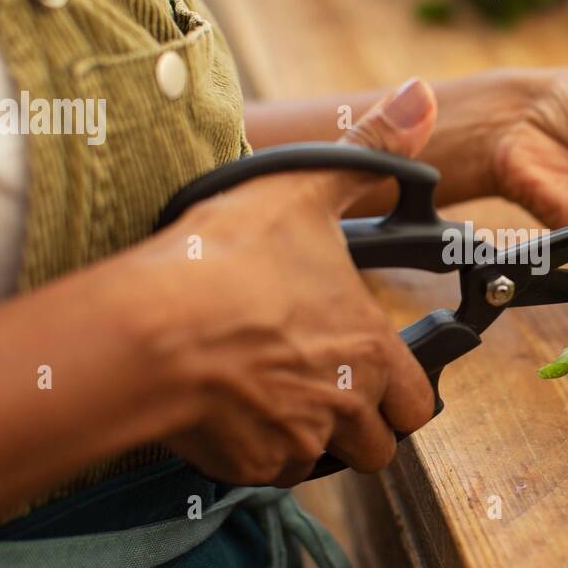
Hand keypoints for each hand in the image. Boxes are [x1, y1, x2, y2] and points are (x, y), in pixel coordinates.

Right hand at [139, 80, 439, 485]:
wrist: (144, 331)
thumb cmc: (224, 261)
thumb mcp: (302, 189)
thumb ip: (372, 149)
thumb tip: (422, 97)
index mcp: (369, 349)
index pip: (418, 401)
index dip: (401, 388)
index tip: (375, 371)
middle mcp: (344, 405)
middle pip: (380, 446)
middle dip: (361, 426)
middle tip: (324, 387)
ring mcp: (295, 441)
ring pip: (323, 461)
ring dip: (308, 438)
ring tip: (269, 390)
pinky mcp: (246, 466)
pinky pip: (266, 470)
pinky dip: (254, 449)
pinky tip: (227, 406)